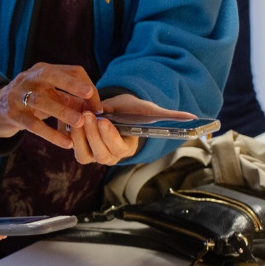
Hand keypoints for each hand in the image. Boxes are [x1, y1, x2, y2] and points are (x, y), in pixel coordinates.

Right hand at [0, 62, 102, 148]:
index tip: (98, 106)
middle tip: (89, 95)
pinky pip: (33, 125)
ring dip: (62, 111)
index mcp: (43, 70)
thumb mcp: (50, 95)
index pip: (70, 71)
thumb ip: (71, 99)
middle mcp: (28, 78)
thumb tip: (97, 110)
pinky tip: (66, 143)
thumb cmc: (31, 100)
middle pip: (50, 75)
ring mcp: (18, 95)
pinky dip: (51, 134)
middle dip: (71, 84)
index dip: (87, 86)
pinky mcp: (12, 114)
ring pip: (41, 101)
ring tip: (80, 123)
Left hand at [65, 92, 192, 165]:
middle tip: (88, 115)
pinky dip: (70, 134)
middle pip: (100, 154)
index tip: (105, 120)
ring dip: (80, 136)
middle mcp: (110, 156)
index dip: (110, 137)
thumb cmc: (133, 110)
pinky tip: (70, 118)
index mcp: (127, 149)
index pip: (118, 149)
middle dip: (92, 134)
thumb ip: (170, 116)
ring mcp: (94, 154)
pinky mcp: (81, 148)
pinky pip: (73, 147)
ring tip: (78, 116)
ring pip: (84, 154)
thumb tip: (194, 118)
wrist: (114, 108)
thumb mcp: (149, 110)